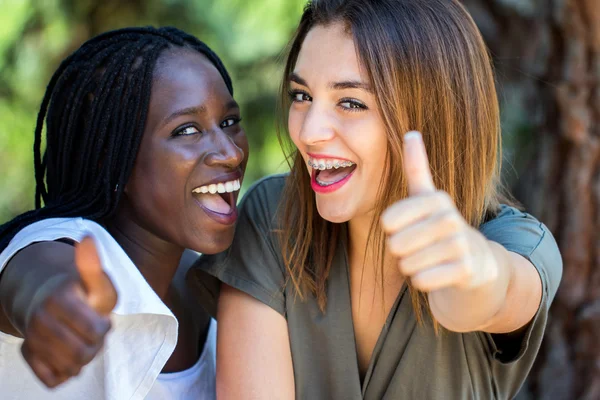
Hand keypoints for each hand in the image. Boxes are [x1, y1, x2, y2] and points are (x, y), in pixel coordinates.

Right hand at [21, 236, 117, 387]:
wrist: (48, 299)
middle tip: (92, 334)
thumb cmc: (82, 293)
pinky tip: (66, 354)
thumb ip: (94, 266)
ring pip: (70, 369)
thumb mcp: (97, 281)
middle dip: (95, 346)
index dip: (104, 328)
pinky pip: (54, 380)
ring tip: (81, 342)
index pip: (95, 331)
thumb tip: (88, 238)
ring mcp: (31, 340)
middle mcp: (39, 320)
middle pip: (83, 354)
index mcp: (58, 299)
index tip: (100, 318)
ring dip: (82, 360)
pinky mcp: (29, 357)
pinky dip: (65, 371)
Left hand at [381, 131, 498, 291]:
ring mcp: (461, 245)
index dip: (392, 230)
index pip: (388, 221)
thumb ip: (417, 168)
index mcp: (436, 199)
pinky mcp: (466, 271)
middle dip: (402, 252)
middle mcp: (450, 218)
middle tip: (421, 247)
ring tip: (430, 259)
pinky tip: (438, 274)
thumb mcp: (428, 197)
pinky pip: (422, 280)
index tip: (410, 227)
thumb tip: (411, 132)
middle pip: (395, 244)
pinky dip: (424, 282)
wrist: (477, 266)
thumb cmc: (440, 229)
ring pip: (407, 264)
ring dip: (412, 267)